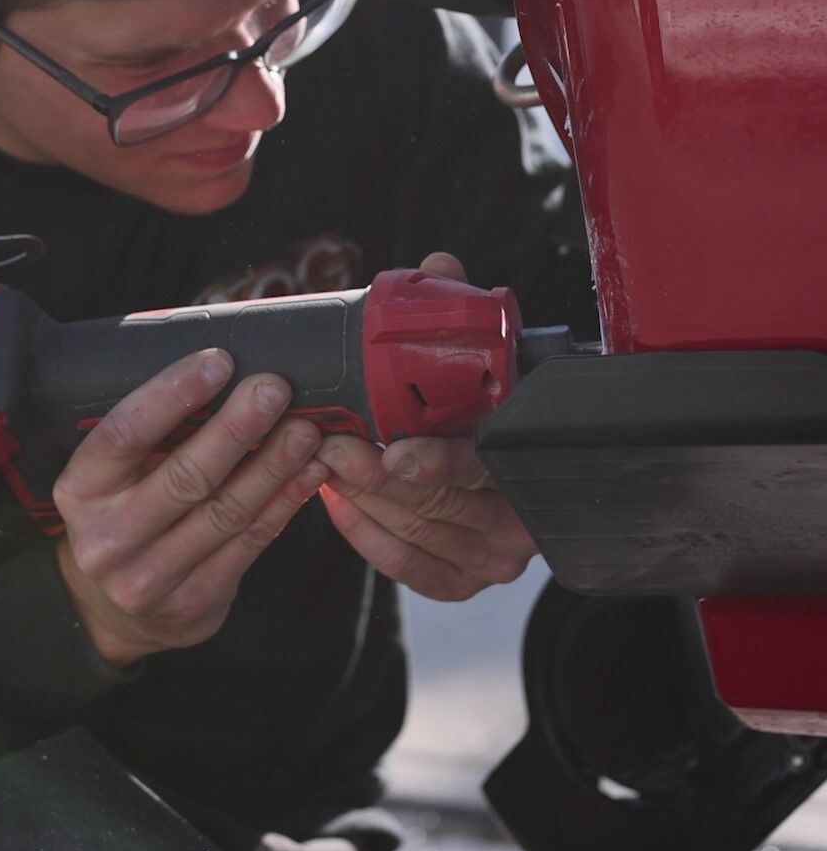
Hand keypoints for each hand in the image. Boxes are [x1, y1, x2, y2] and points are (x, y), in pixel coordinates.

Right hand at [53, 349, 328, 666]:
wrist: (116, 611)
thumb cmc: (124, 513)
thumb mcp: (114, 474)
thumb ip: (154, 433)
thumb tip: (223, 370)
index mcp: (81, 489)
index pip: (124, 434)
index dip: (172, 395)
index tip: (220, 363)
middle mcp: (108, 537)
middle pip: (184, 477)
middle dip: (236, 428)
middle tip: (274, 389)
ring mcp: (150, 577)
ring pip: (225, 513)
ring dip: (273, 466)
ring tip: (305, 430)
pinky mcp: (194, 602)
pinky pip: (249, 544)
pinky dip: (284, 504)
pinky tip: (308, 473)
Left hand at [317, 252, 536, 601]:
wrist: (512, 472)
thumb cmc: (487, 407)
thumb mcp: (483, 360)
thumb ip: (460, 315)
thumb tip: (440, 269)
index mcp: (526, 457)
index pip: (484, 466)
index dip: (439, 461)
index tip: (394, 450)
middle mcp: (519, 516)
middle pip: (440, 503)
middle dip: (377, 475)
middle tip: (331, 446)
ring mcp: (493, 557)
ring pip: (418, 532)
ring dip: (365, 498)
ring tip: (323, 464)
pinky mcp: (463, 581)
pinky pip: (411, 566)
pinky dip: (370, 536)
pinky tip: (339, 502)